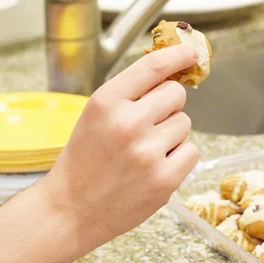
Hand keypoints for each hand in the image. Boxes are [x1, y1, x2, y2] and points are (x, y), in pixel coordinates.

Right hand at [42, 44, 199, 247]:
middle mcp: (128, 123)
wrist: (72, 210)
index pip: (154, 66)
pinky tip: (155, 167)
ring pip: (185, 123)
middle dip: (168, 105)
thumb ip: (131, 92)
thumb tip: (174, 69)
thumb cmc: (86, 159)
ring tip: (144, 152)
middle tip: (148, 124)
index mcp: (107, 101)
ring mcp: (148, 152)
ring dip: (171, 134)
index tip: (191, 52)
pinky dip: (179, 157)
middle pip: (176, 93)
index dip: (178, 55)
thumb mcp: (96, 115)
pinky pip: (192, 151)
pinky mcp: (164, 179)